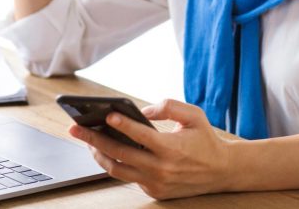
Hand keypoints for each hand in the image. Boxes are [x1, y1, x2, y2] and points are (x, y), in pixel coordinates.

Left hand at [69, 99, 232, 199]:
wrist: (221, 171)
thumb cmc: (205, 139)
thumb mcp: (194, 115)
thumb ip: (169, 106)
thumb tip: (142, 110)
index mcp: (172, 148)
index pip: (141, 136)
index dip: (122, 125)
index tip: (106, 115)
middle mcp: (161, 168)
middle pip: (119, 154)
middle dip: (94, 140)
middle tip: (76, 128)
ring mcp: (156, 183)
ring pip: (118, 169)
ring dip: (98, 154)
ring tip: (86, 140)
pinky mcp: (154, 191)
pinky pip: (129, 177)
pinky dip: (115, 163)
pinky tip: (105, 150)